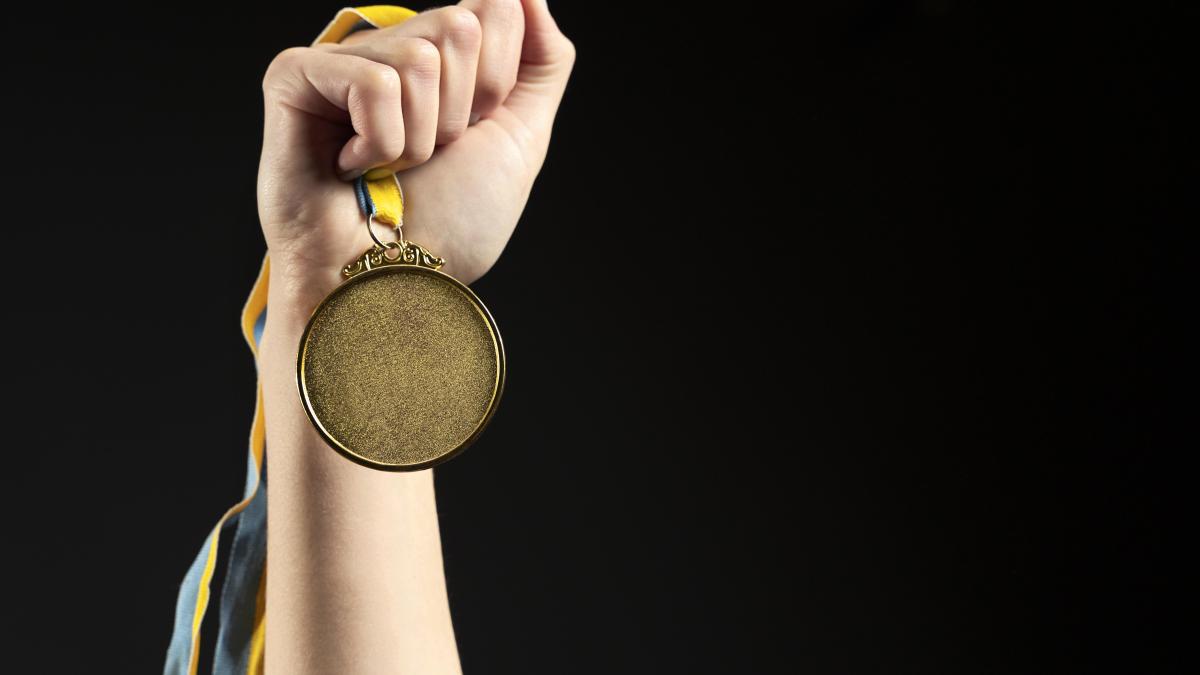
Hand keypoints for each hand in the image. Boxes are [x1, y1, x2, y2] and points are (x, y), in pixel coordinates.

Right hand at [256, 0, 574, 312]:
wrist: (396, 284)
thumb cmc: (450, 225)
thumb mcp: (521, 138)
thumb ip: (542, 61)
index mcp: (439, 61)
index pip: (495, 7)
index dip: (498, 83)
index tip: (468, 137)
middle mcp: (387, 51)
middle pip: (461, 24)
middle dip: (461, 111)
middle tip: (426, 157)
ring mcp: (339, 62)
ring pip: (419, 56)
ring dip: (420, 136)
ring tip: (389, 170)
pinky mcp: (294, 76)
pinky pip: (372, 79)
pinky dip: (380, 142)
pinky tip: (352, 169)